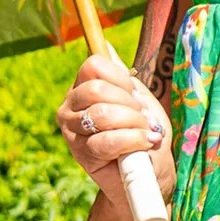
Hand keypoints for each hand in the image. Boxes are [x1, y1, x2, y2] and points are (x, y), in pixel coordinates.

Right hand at [57, 53, 174, 213]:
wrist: (150, 175)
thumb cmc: (144, 134)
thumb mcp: (138, 100)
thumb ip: (121, 76)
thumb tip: (105, 45)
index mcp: (82, 90)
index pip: (94, 65)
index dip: (121, 77)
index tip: (135, 95)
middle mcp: (69, 108)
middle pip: (97, 89)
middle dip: (130, 103)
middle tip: (143, 118)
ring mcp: (72, 133)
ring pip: (102, 114)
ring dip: (134, 122)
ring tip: (146, 132)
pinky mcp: (83, 156)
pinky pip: (108, 140)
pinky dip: (134, 139)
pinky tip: (146, 143)